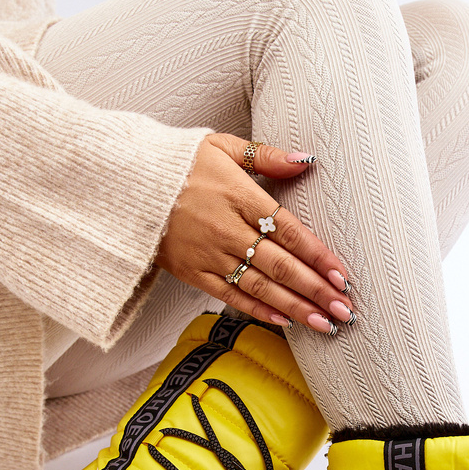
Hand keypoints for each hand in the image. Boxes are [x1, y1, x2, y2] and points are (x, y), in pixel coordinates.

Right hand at [155, 134, 353, 332]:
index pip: (288, 230)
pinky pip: (230, 296)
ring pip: (260, 287)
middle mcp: (226, 229)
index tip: (342, 276)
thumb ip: (266, 156)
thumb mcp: (220, 146)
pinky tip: (285, 322)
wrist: (123, 184)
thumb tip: (306, 160)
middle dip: (316, 290)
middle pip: (280, 265)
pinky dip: (258, 310)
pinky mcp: (192, 273)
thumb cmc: (178, 163)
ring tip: (324, 324)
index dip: (318, 255)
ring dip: (295, 307)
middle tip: (345, 309)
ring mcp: (208, 255)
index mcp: (238, 195)